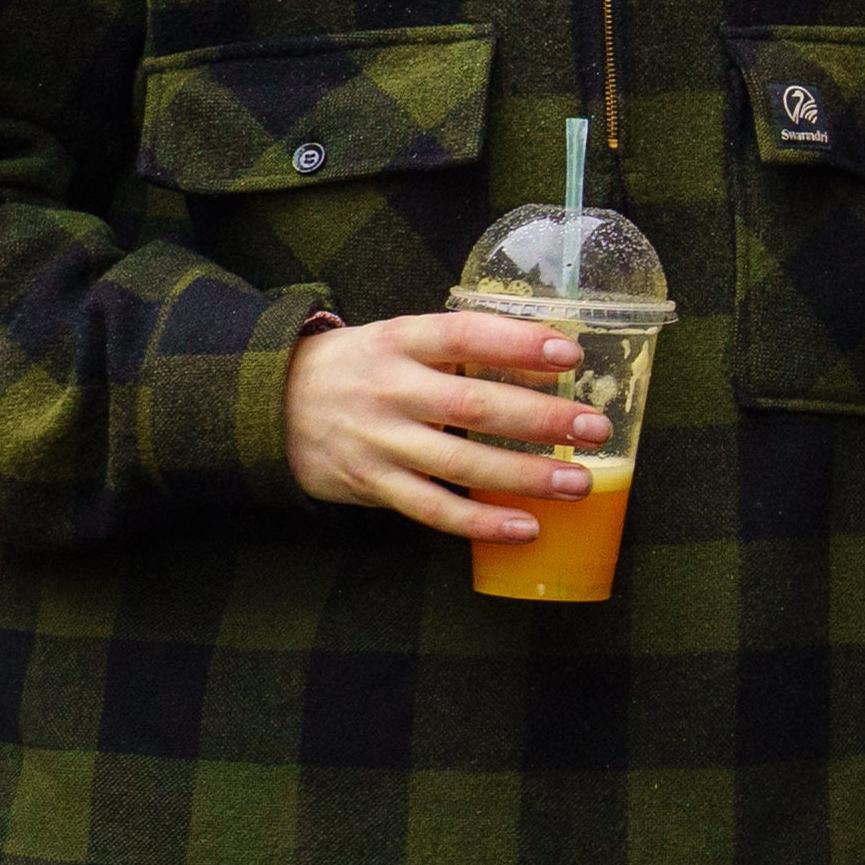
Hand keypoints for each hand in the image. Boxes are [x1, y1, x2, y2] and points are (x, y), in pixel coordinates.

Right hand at [280, 312, 610, 539]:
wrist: (268, 404)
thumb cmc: (359, 367)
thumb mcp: (398, 339)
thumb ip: (459, 347)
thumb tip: (548, 355)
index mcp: (399, 340)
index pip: (463, 335)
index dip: (517, 344)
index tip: (569, 355)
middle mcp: (388, 389)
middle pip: (472, 406)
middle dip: (541, 420)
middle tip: (596, 428)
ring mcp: (378, 441)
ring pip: (460, 464)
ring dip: (525, 477)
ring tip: (580, 484)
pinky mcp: (371, 485)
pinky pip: (432, 510)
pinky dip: (481, 524)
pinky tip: (528, 529)